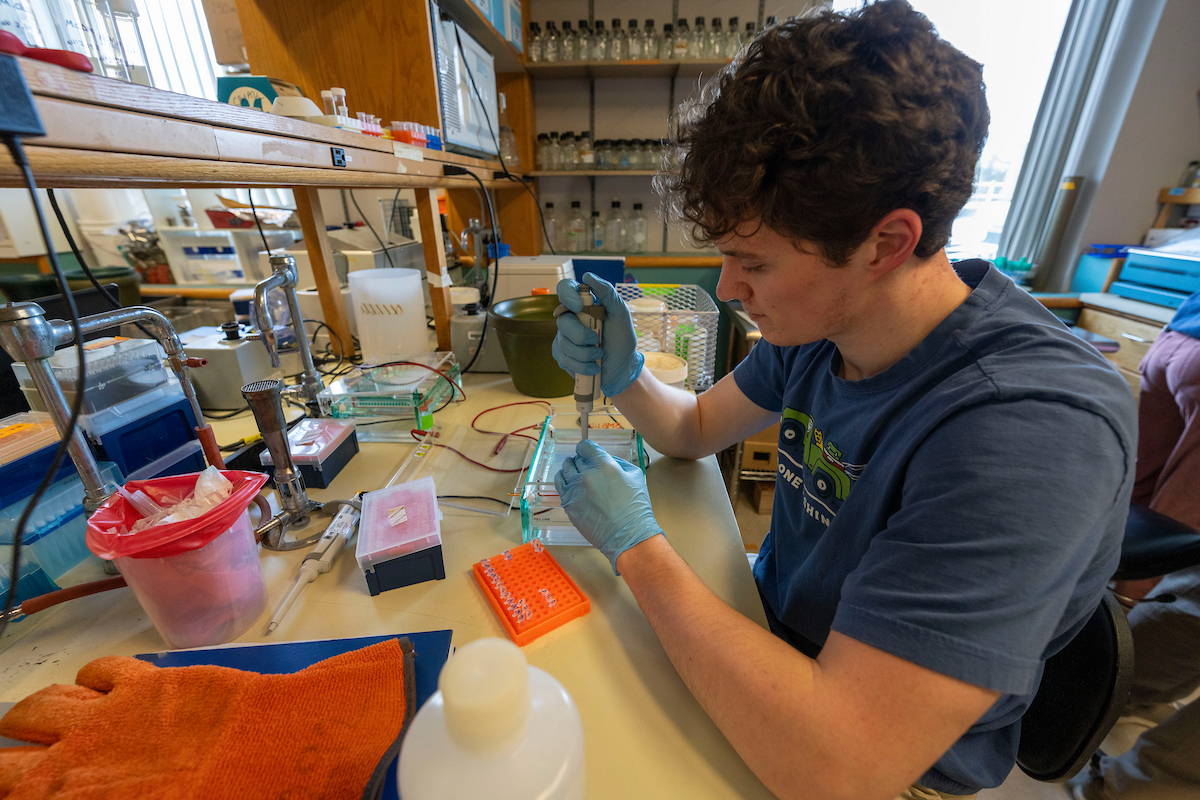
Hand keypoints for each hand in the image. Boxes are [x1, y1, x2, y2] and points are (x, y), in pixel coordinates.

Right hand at [552, 273, 643, 397]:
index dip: (568, 296)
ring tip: (599, 354)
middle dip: (582, 336)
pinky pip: (565, 360)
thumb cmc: (622, 339)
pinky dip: (583, 366)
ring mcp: (563, 337)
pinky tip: (593, 367)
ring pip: (564, 344)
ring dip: (586, 353)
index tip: (579, 307)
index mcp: (583, 304)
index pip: (565, 289)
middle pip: (562, 321)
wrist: (622, 367)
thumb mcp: (621, 314)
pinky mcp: (561, 356)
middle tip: (598, 341)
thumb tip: (587, 275)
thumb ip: (608, 293)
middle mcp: (570, 318)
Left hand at [555, 439, 661, 573]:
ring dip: (570, 470)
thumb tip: (605, 458)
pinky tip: (571, 485)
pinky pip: (560, 487)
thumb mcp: (635, 475)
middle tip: (587, 467)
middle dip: (581, 461)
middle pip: (575, 459)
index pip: (585, 447)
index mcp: (603, 465)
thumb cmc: (635, 507)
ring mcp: (574, 490)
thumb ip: (618, 462)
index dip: (586, 448)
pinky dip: (564, 483)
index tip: (586, 451)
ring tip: (576, 475)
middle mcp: (586, 474)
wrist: (628, 535)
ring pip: (564, 471)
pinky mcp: (568, 504)